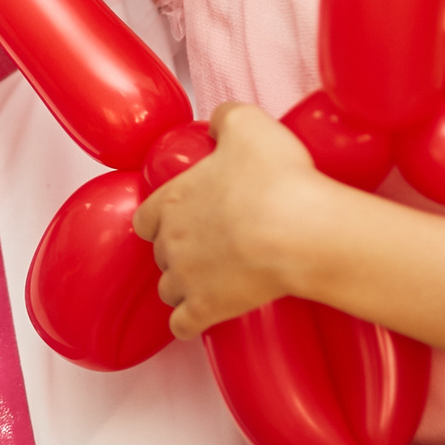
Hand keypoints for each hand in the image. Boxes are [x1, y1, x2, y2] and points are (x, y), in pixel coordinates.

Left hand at [135, 102, 326, 339]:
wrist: (298, 232)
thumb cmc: (275, 178)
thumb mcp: (249, 125)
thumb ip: (226, 118)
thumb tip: (217, 120)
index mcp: (172, 200)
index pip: (145, 216)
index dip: (161, 218)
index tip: (180, 217)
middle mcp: (171, 242)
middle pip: (160, 253)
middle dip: (178, 251)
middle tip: (208, 246)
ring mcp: (186, 279)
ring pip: (169, 289)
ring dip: (184, 286)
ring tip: (209, 281)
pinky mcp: (207, 310)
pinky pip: (183, 326)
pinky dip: (189, 324)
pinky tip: (200, 319)